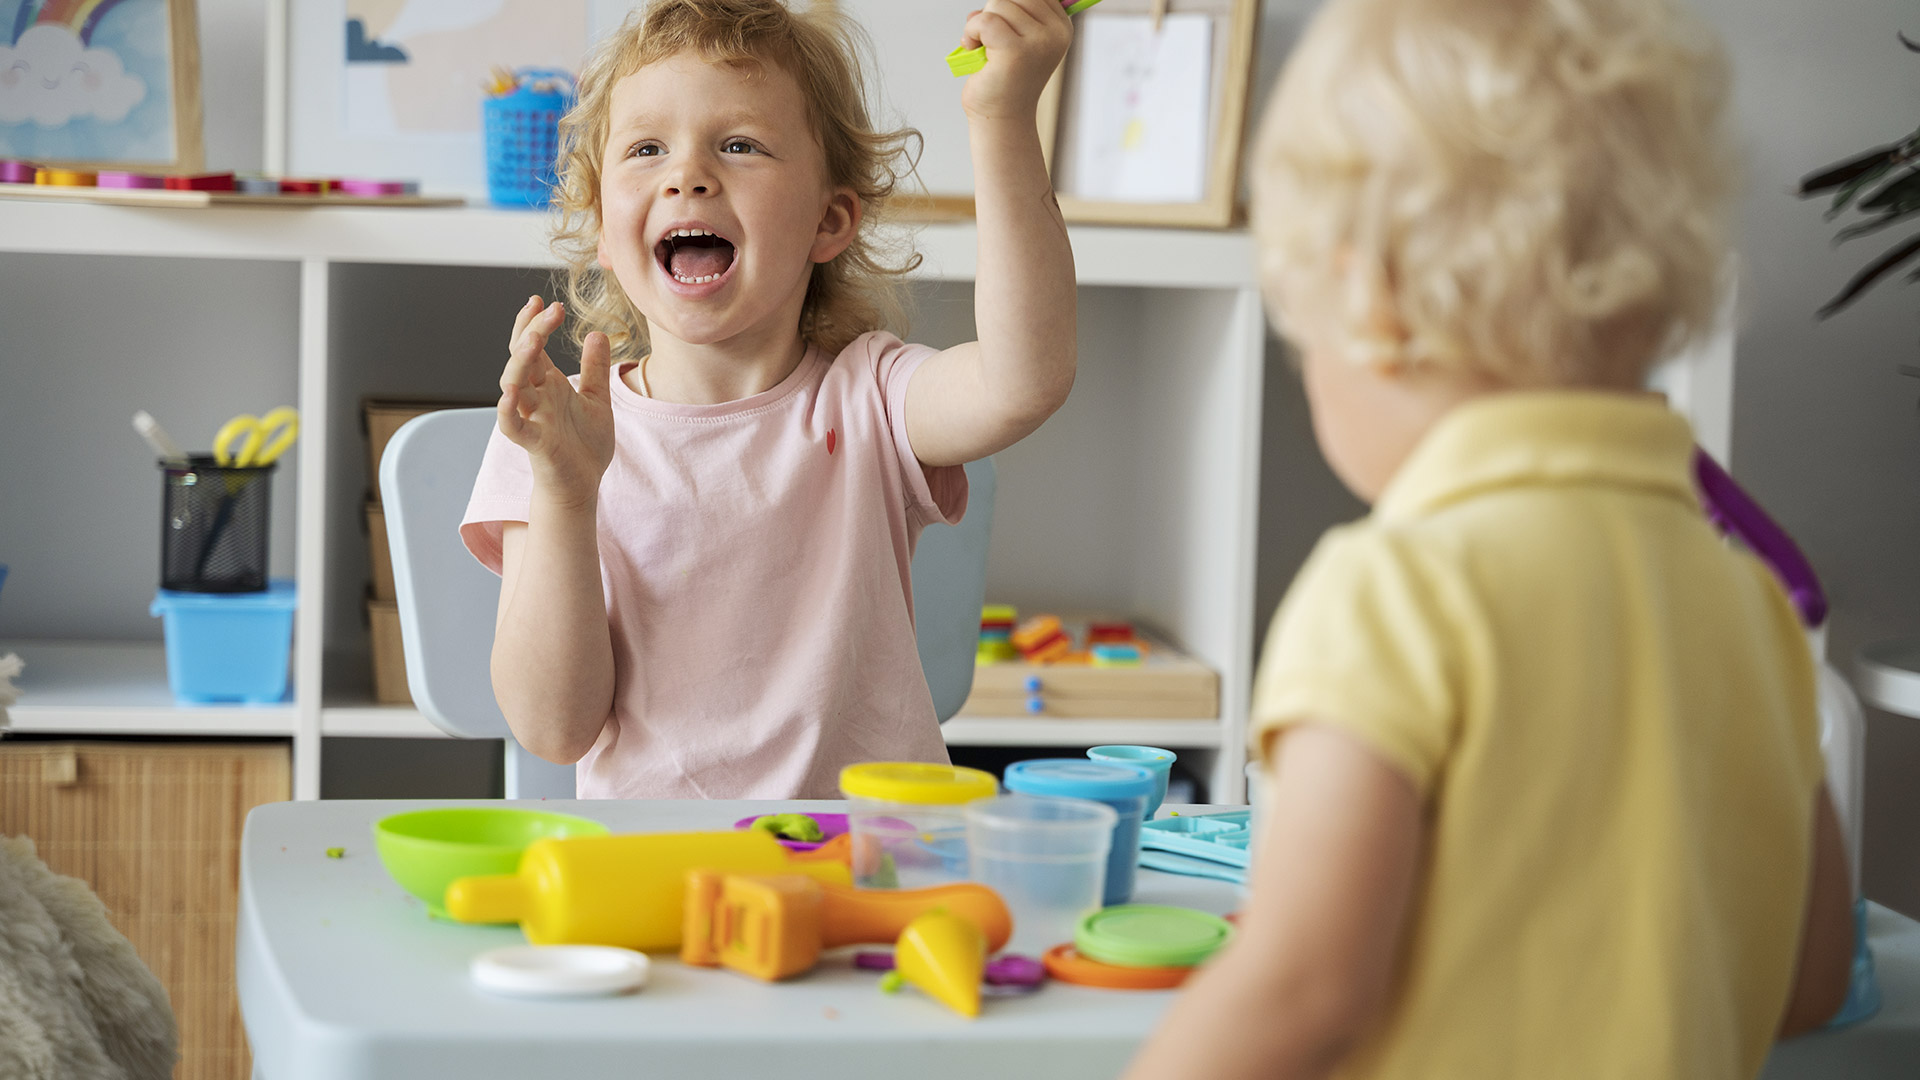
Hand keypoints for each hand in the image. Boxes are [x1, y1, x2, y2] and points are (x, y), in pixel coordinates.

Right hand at [496, 296, 614, 508]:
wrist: (584, 484)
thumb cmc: (585, 444)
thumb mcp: (598, 399)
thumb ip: (595, 368)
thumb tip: (597, 333)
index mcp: (549, 385)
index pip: (533, 346)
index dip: (534, 323)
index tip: (545, 302)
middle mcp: (536, 397)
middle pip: (522, 358)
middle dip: (530, 332)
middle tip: (547, 309)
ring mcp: (532, 418)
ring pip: (513, 385)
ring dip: (518, 363)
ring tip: (531, 341)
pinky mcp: (534, 443)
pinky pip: (513, 425)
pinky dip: (508, 410)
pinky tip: (511, 393)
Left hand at [959, 0, 1071, 122]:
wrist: (1001, 117)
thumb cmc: (1005, 80)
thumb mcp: (1015, 36)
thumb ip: (1009, 12)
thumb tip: (985, 5)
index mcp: (1060, 26)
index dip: (1009, 6)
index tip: (1004, 30)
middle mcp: (1055, 33)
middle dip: (994, 12)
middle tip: (990, 40)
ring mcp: (1038, 42)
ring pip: (998, 4)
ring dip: (980, 24)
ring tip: (983, 48)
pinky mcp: (1016, 52)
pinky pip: (984, 21)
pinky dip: (971, 31)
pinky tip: (972, 47)